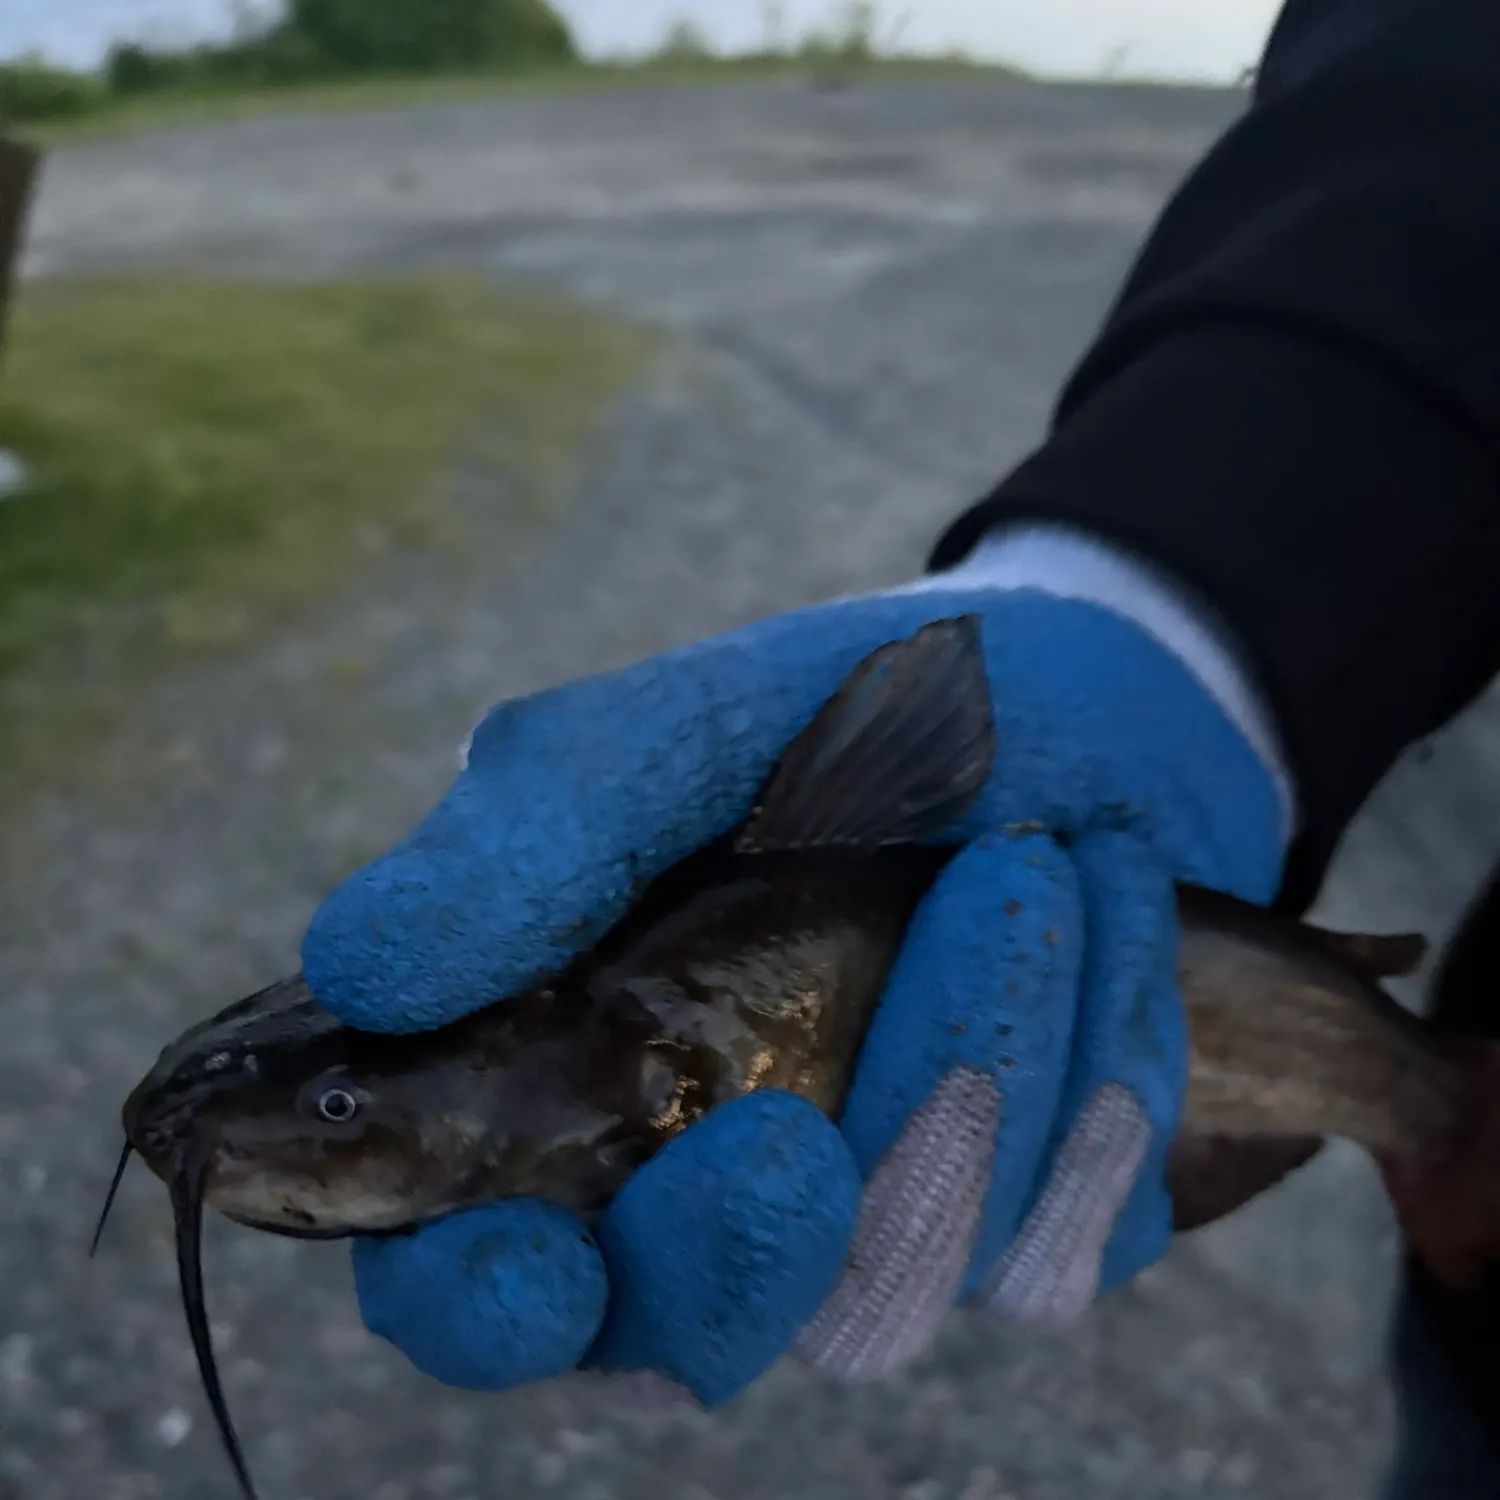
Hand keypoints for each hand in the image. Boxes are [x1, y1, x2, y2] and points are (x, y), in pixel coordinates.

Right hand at [301, 579, 1283, 1404]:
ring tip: (1029, 871)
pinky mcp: (1034, 1223)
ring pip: (896, 1286)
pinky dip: (1092, 1065)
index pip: (483, 1272)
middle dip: (740, 1251)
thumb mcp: (691, 732)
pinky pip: (1061, 1239)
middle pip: (687, 1341)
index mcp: (590, 1074)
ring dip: (974, 1060)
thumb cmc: (864, 709)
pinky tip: (1106, 921)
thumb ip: (537, 838)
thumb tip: (356, 963)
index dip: (482, 1308)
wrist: (1101, 702)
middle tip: (785, 1134)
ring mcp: (884, 1219)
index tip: (530, 1269)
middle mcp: (722, 1179)